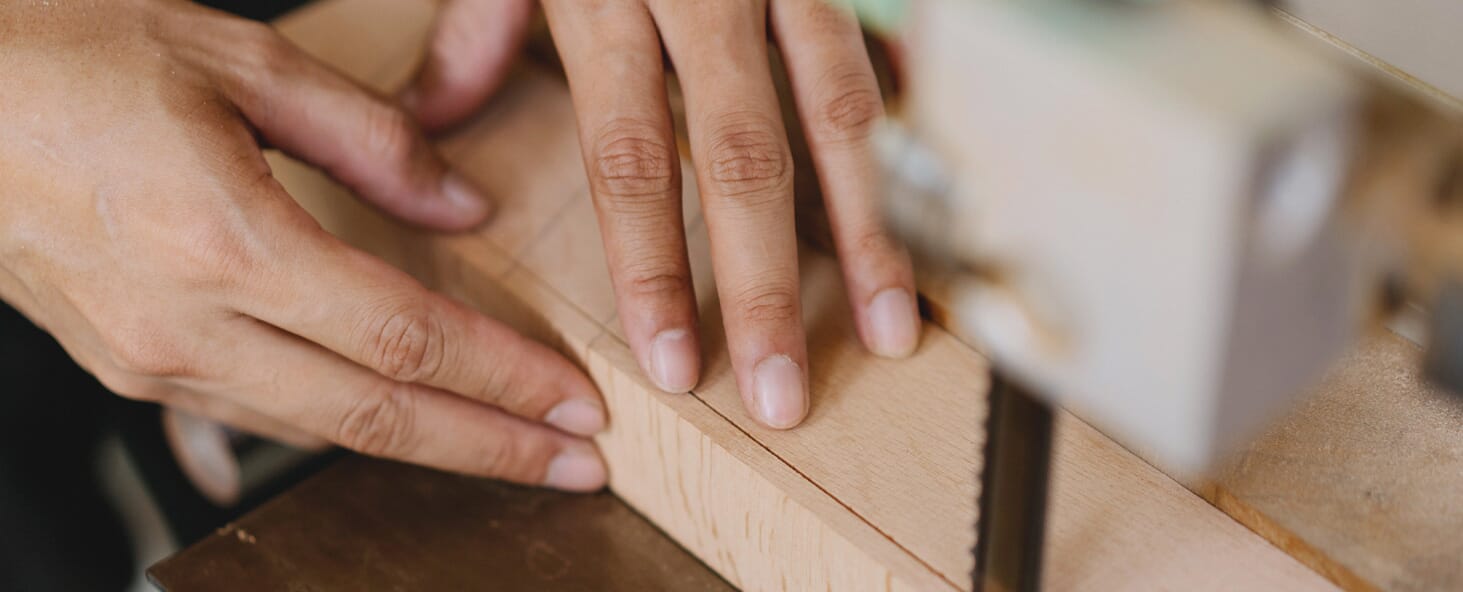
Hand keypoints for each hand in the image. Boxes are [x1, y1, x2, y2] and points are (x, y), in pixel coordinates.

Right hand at [0, 1, 605, 490]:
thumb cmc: (61, 54)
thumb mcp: (232, 59)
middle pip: (376, 417)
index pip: (406, 340)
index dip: (506, 378)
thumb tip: (463, 202)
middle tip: (580, 464)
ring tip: (513, 451)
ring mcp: (149, 359)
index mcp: (224, 240)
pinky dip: (350, 427)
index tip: (578, 401)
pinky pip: (262, 415)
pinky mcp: (129, 366)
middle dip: (493, 447)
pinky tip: (403, 423)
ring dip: (430, 449)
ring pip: (320, 433)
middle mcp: (185, 323)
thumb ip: (368, 135)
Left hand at [406, 0, 919, 428]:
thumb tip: (435, 124)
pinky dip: (896, 145)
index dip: (655, 267)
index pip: (631, 157)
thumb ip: (477, 27)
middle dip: (769, 286)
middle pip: (745, 159)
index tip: (671, 363)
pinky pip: (873, 58)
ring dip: (871, 234)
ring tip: (893, 331)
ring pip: (838, 116)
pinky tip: (917, 223)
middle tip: (783, 392)